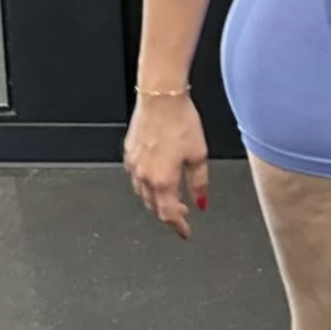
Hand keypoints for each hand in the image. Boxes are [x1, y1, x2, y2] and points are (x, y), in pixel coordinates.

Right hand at [123, 95, 209, 242]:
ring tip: (171, 196)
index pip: (168, 214)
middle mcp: (145, 175)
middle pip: (154, 206)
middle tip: (183, 212)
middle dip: (168, 213)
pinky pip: (135, 176)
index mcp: (163, 180)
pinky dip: (146, 183)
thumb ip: (199, 182)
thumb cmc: (180, 121)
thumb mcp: (199, 155)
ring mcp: (134, 164)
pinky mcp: (128, 152)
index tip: (185, 232)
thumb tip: (202, 202)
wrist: (161, 97)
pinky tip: (156, 176)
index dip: (178, 227)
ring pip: (142, 193)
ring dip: (156, 199)